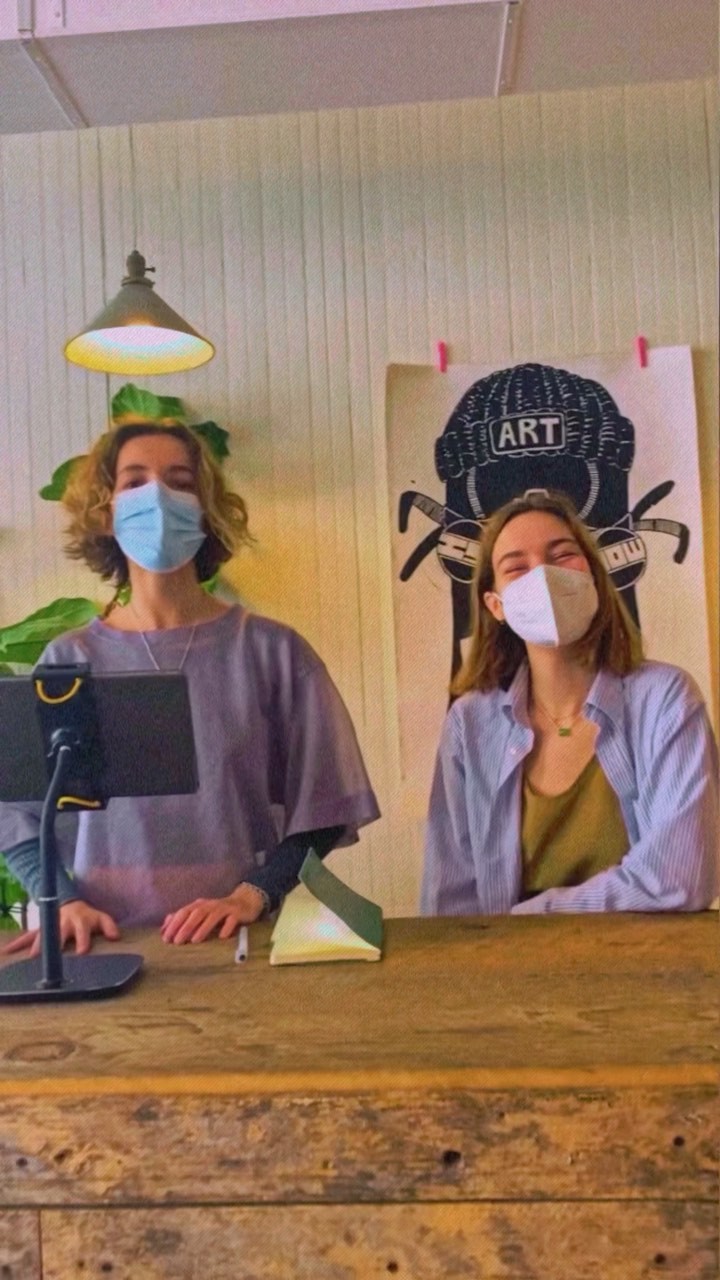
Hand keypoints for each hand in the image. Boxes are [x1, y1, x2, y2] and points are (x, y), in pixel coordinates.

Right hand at [0, 899, 120, 957]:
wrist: (70, 904)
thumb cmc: (87, 916)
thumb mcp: (101, 917)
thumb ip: (109, 926)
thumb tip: (115, 937)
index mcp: (80, 921)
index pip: (82, 932)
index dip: (83, 941)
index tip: (82, 952)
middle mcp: (63, 923)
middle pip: (59, 933)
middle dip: (55, 944)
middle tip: (52, 956)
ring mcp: (50, 926)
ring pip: (42, 935)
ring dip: (36, 945)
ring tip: (32, 957)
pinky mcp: (39, 929)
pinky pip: (26, 936)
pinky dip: (16, 944)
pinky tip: (6, 951)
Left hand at [161, 884, 265, 944]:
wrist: (244, 902)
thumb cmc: (218, 912)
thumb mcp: (199, 913)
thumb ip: (182, 919)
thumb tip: (163, 928)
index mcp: (199, 905)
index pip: (183, 912)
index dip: (173, 924)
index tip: (165, 938)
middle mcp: (210, 905)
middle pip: (196, 913)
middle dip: (185, 927)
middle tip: (177, 942)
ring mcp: (224, 908)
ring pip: (212, 916)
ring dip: (203, 928)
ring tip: (195, 940)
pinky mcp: (237, 913)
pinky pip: (232, 920)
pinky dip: (227, 927)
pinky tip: (222, 936)